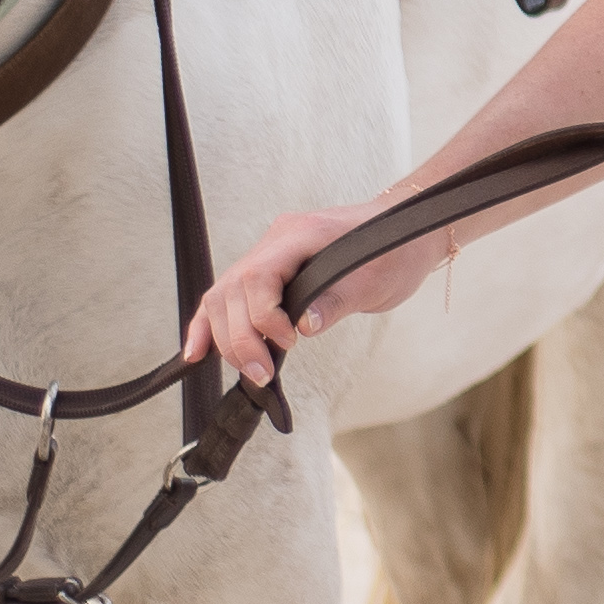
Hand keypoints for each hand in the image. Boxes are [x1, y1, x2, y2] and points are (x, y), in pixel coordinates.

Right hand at [182, 196, 427, 389]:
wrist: (406, 230)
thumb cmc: (396, 249)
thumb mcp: (377, 279)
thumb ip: (337, 300)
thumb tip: (303, 327)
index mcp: (301, 233)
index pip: (258, 275)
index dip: (263, 315)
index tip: (288, 343)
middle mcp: (277, 239)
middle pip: (232, 289)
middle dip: (240, 337)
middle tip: (261, 373)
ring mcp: (268, 252)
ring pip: (223, 295)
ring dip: (227, 337)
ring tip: (250, 370)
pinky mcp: (269, 269)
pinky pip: (229, 296)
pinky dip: (212, 325)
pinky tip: (197, 352)